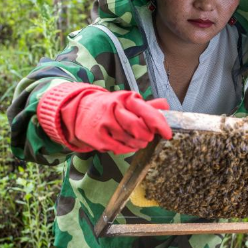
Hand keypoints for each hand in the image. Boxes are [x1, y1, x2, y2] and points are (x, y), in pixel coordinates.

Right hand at [37, 83, 171, 153]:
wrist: (79, 112)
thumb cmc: (109, 107)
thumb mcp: (127, 101)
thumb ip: (147, 106)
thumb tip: (166, 106)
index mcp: (126, 98)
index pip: (147, 112)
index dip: (160, 124)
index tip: (168, 134)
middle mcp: (115, 109)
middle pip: (140, 129)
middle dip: (147, 136)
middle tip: (148, 137)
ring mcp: (106, 124)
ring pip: (132, 141)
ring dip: (138, 144)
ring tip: (135, 139)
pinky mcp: (100, 138)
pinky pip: (121, 149)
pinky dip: (127, 149)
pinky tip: (124, 143)